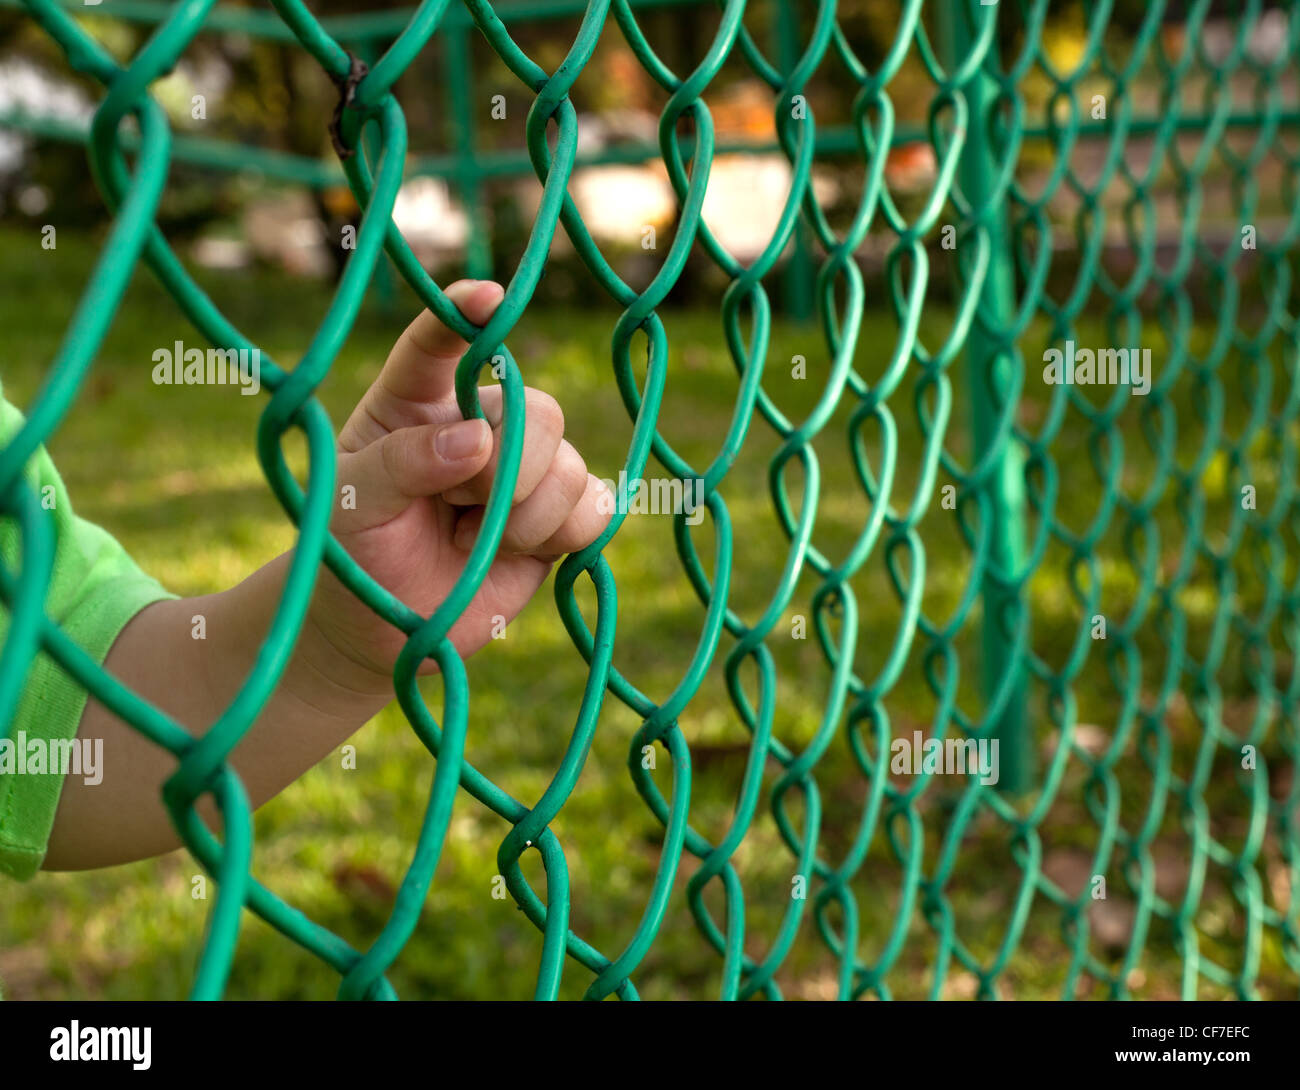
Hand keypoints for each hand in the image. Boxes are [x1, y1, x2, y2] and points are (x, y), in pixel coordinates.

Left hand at [306, 280, 610, 692]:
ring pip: (571, 465)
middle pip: (537, 412)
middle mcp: (477, 423)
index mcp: (413, 402)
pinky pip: (596, 508)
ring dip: (526, 516)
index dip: (464, 316)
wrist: (381, 629)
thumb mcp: (350, 504)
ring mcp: (526, 470)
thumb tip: (476, 440)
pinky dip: (564, 533)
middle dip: (508, 470)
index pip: (439, 345)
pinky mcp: (558, 518)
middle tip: (457, 508)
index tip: (484, 301)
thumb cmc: (350, 553)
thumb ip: (402, 464)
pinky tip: (520, 551)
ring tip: (475, 541)